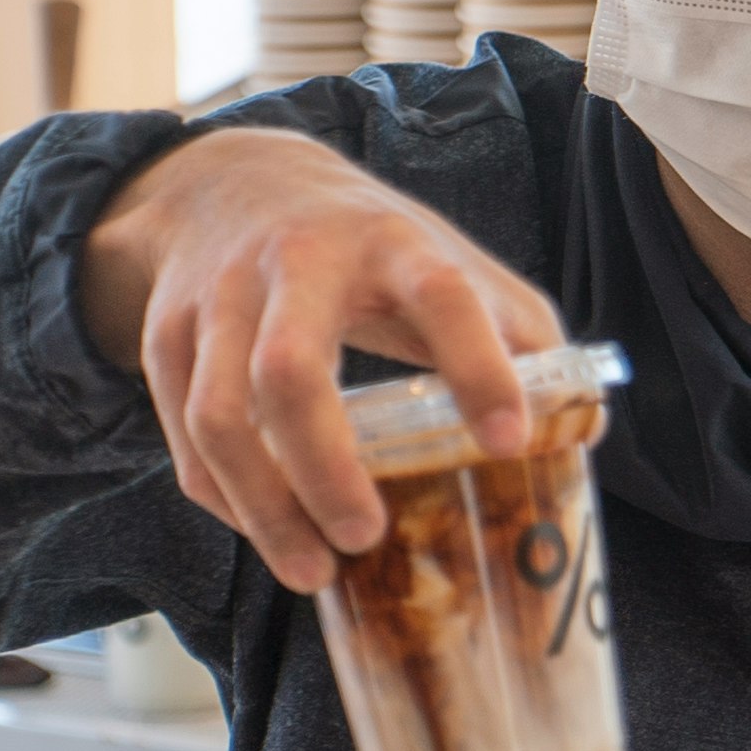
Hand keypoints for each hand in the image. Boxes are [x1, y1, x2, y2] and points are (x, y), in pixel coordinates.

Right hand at [80, 128, 563, 591]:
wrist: (237, 180)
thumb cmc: (368, 244)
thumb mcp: (449, 260)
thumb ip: (520, 334)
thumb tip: (584, 431)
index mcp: (390, 241)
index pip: (440, 295)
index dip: (478, 366)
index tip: (510, 443)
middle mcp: (296, 262)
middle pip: (288, 372)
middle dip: (325, 469)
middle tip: (368, 537)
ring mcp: (219, 298)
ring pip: (219, 415)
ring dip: (263, 506)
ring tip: (313, 570)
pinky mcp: (165, 334)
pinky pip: (183, 434)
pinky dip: (222, 496)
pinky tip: (267, 529)